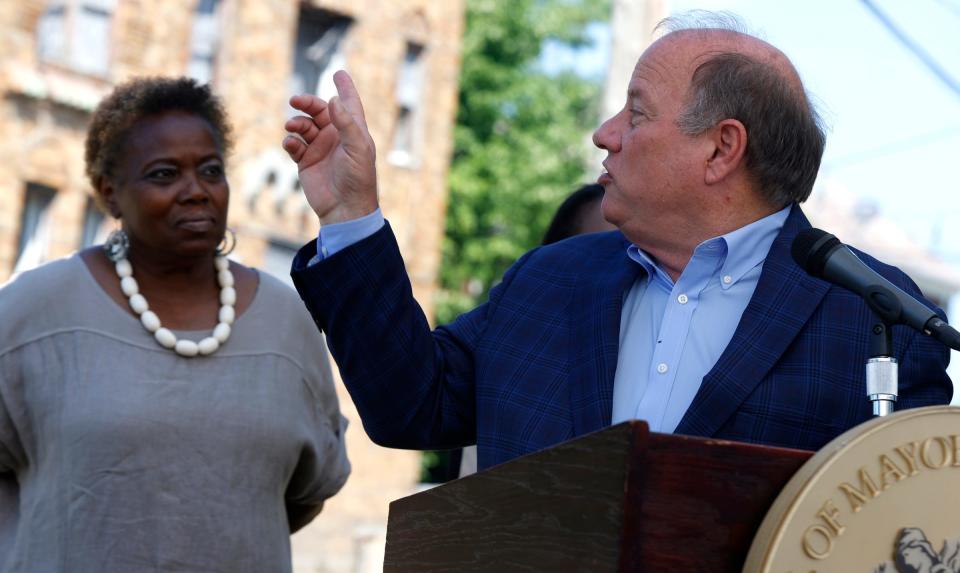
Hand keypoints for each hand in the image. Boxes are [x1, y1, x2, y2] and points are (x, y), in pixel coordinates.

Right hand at [283, 71, 378, 224]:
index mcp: (352, 131)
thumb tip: (332, 100)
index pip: (348, 104)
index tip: (338, 72)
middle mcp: (335, 137)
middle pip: (318, 110)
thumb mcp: (357, 148)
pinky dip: (290, 141)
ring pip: (303, 126)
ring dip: (296, 122)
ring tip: (292, 127)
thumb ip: (346, 123)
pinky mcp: (305, 161)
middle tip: (296, 100)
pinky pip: (293, 144)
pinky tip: (291, 145)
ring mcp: (319, 148)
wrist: (344, 208)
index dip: (345, 88)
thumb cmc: (358, 178)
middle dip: (306, 103)